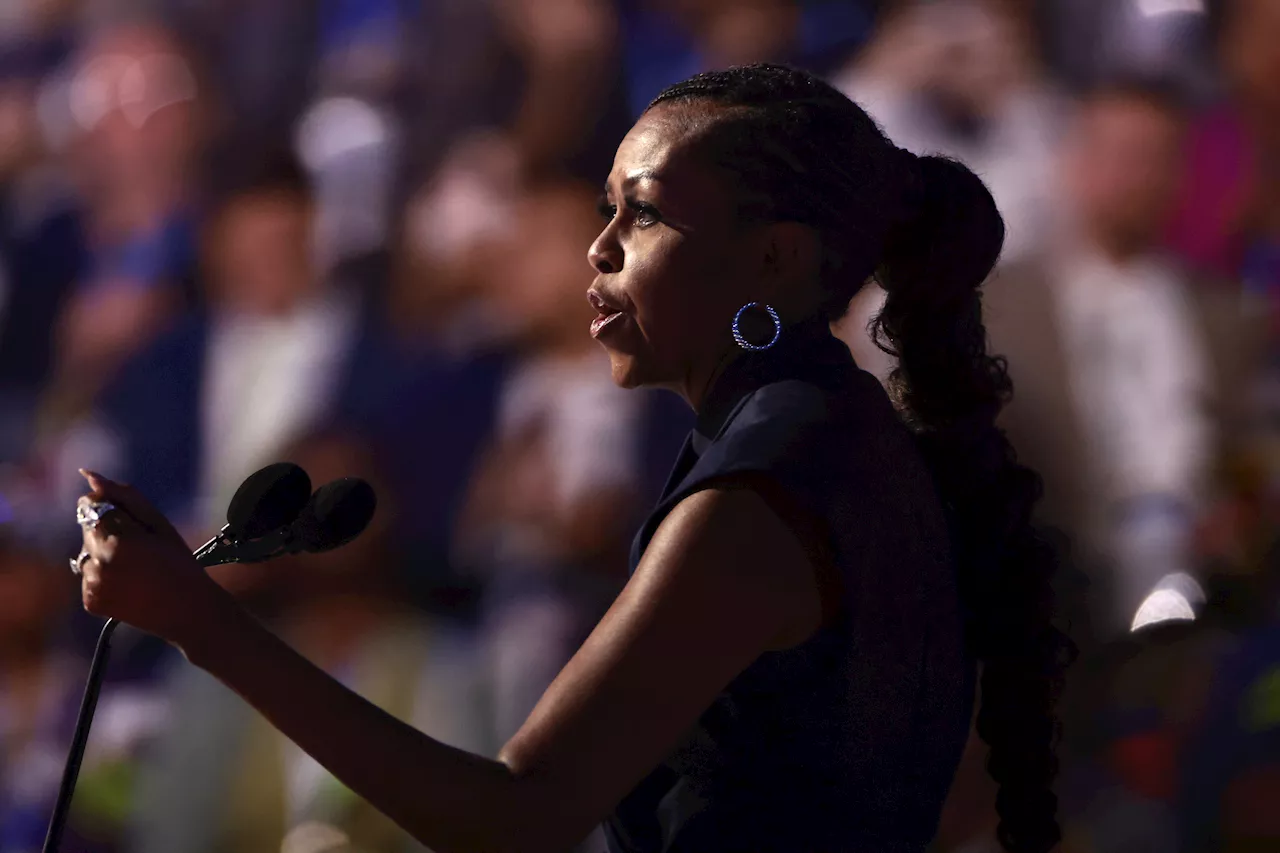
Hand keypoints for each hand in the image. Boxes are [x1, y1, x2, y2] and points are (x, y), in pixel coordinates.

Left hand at [76, 470, 229, 645]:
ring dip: (104, 553)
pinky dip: (104, 575)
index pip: (91, 505)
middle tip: (141, 550)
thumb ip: (124, 497)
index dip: (112, 509)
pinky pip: (88, 575)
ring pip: (86, 552)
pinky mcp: (90, 600)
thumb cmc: (179, 563)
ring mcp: (91, 584)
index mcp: (118, 540)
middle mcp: (98, 563)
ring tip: (135, 568)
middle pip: (87, 528)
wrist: (188, 611)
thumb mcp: (158, 525)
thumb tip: (89, 475)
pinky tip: (128, 583)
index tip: (134, 523)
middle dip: (108, 531)